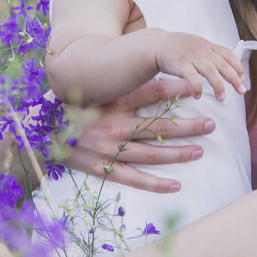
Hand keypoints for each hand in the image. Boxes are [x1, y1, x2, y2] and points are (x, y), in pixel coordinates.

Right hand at [63, 78, 214, 192]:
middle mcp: (114, 125)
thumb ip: (127, 85)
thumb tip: (157, 72)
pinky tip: (176, 184)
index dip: (176, 89)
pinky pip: (134, 178)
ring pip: (151, 153)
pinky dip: (156, 183)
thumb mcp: (101, 92)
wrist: (45, 134)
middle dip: (187, 126)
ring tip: (200, 150)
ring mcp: (109, 150)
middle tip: (211, 124)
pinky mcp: (103, 169)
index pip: (151, 93)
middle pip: (158, 126)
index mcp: (114, 102)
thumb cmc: (79, 108)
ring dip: (178, 153)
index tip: (196, 87)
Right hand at [153, 30, 245, 100]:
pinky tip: (198, 96)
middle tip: (242, 91)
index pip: (228, 54)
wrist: (157, 44)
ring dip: (218, 86)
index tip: (243, 77)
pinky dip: (197, 87)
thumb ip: (210, 53)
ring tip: (222, 98)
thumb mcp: (197, 45)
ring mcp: (192, 57)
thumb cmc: (178, 48)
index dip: (237, 65)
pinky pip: (192, 77)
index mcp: (208, 46)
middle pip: (223, 64)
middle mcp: (202, 50)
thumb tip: (225, 66)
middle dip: (234, 78)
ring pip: (211, 72)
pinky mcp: (181, 64)